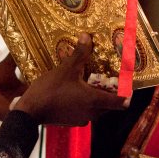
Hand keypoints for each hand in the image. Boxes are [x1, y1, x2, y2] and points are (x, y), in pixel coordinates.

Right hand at [14, 33, 128, 125]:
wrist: (29, 112)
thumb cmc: (50, 90)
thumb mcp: (66, 69)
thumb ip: (79, 53)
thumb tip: (87, 36)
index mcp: (95, 101)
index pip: (122, 102)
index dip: (128, 93)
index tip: (128, 83)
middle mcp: (93, 113)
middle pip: (110, 105)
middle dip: (111, 92)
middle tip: (108, 77)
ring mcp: (82, 119)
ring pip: (97, 108)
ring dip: (97, 96)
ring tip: (91, 81)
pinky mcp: (72, 121)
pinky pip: (85, 111)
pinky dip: (85, 102)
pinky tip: (76, 91)